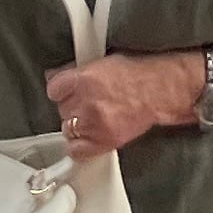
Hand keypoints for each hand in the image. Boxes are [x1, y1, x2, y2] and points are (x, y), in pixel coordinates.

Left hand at [45, 49, 193, 158]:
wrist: (159, 91)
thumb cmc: (137, 74)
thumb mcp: (103, 62)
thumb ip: (76, 71)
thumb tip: (55, 78)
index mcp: (84, 78)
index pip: (53, 89)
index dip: (60, 90)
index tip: (65, 92)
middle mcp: (86, 102)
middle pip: (62, 109)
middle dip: (72, 106)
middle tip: (86, 102)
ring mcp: (94, 124)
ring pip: (68, 129)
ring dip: (77, 124)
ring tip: (92, 117)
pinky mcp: (103, 142)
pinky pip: (76, 150)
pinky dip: (79, 146)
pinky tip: (88, 136)